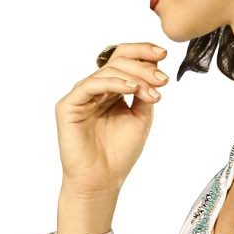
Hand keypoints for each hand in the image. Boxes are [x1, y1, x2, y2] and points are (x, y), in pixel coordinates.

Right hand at [54, 42, 168, 196]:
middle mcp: (95, 89)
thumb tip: (154, 69)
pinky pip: (92, 85)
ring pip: (107, 71)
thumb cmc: (119, 154)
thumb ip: (145, 93)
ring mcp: (81, 95)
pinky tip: (132, 88)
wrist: (102, 181)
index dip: (143, 52)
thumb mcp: (141, 118)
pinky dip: (114, 83)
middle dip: (143, 66)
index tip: (164, 54)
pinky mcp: (68, 105)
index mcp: (111, 90)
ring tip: (152, 89)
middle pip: (117, 61)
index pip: (124, 60)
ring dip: (134, 76)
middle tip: (162, 79)